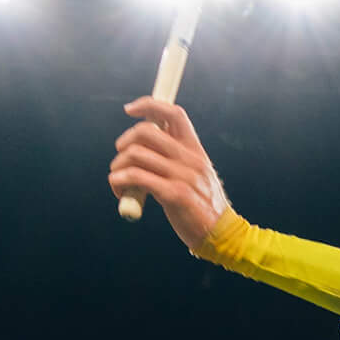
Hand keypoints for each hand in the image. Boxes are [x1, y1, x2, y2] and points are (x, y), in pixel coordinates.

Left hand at [109, 97, 232, 253]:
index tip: (129, 110)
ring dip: (117, 167)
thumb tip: (141, 143)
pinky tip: (121, 192)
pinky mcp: (174, 195)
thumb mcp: (195, 174)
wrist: (222, 234)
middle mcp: (190, 159)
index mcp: (195, 150)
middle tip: (121, 158)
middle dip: (123, 142)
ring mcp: (183, 176)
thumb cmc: (201, 204)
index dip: (148, 105)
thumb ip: (175, 157)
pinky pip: (135, 177)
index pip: (173, 113)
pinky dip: (119, 182)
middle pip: (145, 131)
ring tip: (120, 181)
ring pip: (134, 154)